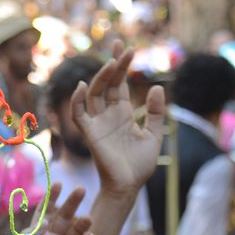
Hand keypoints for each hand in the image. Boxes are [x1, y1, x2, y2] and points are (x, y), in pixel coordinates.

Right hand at [72, 41, 164, 195]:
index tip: (127, 48)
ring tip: (112, 62)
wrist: (129, 186)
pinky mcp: (90, 134)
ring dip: (100, 77)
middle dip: (114, 65)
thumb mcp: (154, 135)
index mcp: (122, 113)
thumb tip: (157, 87)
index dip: (122, 66)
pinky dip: (77, 100)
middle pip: (106, 84)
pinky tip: (82, 86)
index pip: (119, 84)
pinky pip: (79, 114)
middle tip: (123, 48)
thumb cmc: (139, 165)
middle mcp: (108, 115)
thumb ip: (155, 112)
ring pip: (93, 94)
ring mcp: (98, 123)